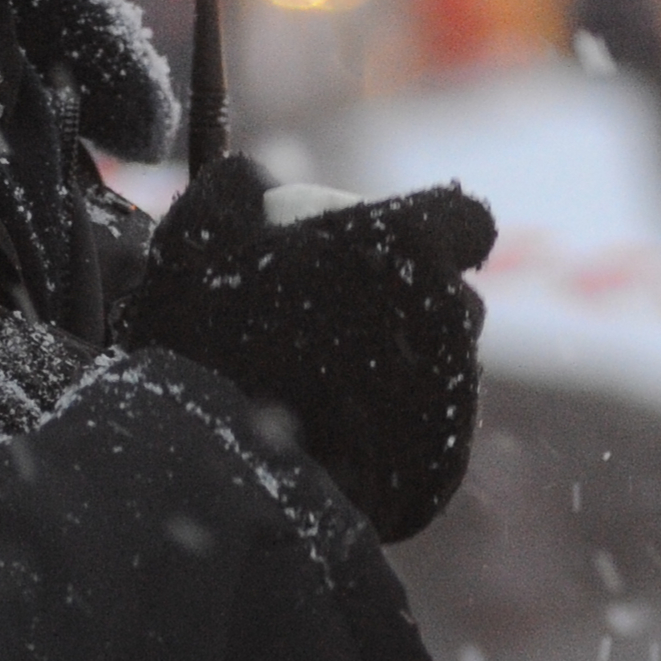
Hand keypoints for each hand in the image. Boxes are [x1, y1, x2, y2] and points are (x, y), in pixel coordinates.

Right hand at [119, 157, 496, 542]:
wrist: (215, 480)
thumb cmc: (200, 344)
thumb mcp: (193, 238)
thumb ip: (235, 187)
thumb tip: (260, 179)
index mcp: (408, 248)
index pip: (467, 220)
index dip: (439, 229)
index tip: (394, 244)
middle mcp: (450, 321)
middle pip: (456, 302)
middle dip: (419, 306)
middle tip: (345, 325)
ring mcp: (454, 402)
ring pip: (446, 372)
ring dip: (404, 372)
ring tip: (329, 393)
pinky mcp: (440, 471)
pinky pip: (423, 440)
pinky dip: (389, 438)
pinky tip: (331, 446)